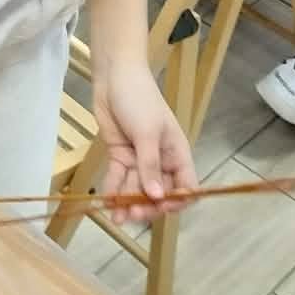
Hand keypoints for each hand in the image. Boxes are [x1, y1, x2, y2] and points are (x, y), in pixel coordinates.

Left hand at [95, 62, 197, 224]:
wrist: (113, 77)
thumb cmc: (139, 100)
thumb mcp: (147, 132)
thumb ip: (150, 165)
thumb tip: (158, 197)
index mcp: (177, 154)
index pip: (186, 187)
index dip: (178, 201)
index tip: (163, 208)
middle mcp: (160, 161)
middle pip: (160, 193)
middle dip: (148, 206)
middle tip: (133, 214)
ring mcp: (139, 159)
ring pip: (137, 189)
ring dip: (128, 203)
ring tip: (116, 216)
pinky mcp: (120, 155)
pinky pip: (119, 177)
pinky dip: (114, 189)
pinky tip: (107, 201)